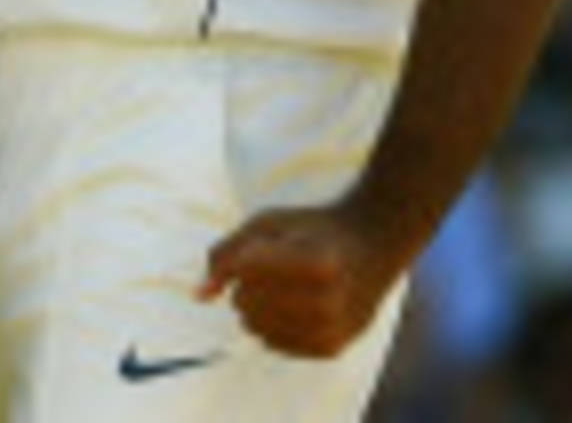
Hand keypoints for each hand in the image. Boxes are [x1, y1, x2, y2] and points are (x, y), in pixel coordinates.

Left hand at [198, 204, 397, 358]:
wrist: (373, 248)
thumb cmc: (315, 229)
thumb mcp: (270, 223)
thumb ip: (228, 252)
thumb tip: (199, 295)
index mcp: (319, 264)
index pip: (246, 268)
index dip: (246, 254)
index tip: (263, 246)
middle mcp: (330, 303)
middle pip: (246, 300)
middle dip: (247, 281)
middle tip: (275, 264)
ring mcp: (332, 331)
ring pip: (254, 326)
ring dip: (255, 305)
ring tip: (282, 284)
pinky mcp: (330, 349)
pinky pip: (272, 344)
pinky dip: (270, 324)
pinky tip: (290, 304)